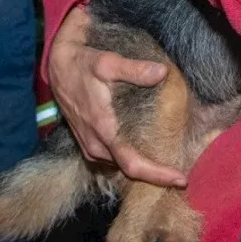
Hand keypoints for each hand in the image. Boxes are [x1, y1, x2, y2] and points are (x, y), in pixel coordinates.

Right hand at [47, 6, 187, 186]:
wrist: (58, 66)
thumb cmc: (83, 64)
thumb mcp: (108, 62)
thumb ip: (135, 69)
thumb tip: (162, 72)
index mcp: (102, 129)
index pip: (132, 164)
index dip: (157, 175)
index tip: (181, 179)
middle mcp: (95, 145)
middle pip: (129, 170)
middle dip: (155, 174)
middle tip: (182, 173)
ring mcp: (89, 146)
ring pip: (120, 166)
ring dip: (142, 166)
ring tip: (167, 161)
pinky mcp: (87, 143)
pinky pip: (111, 160)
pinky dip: (129, 159)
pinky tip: (144, 151)